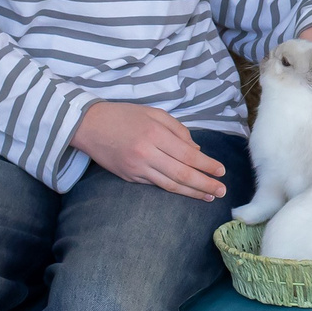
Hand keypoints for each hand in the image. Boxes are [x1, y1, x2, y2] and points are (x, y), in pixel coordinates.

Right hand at [72, 101, 226, 200]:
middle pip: (182, 174)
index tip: (222, 171)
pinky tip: (186, 192)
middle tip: (222, 190)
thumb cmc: (124, 115)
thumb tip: (197, 152)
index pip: (188, 155)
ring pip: (170, 185)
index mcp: (155, 135)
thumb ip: (178, 131)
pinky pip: (155, 185)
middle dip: (205, 184)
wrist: (89, 126)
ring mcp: (137, 169)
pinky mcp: (129, 178)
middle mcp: (147, 154)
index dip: (207, 165)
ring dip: (192, 192)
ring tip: (209, 196)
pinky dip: (173, 189)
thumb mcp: (154, 113)